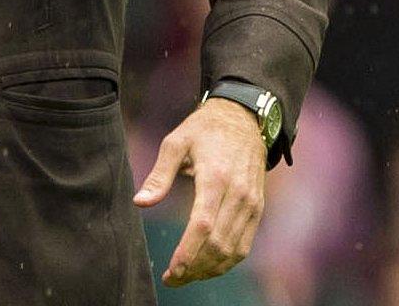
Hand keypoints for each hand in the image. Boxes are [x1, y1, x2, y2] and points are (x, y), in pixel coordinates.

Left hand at [134, 98, 267, 286]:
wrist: (244, 120)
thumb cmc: (204, 130)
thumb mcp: (175, 142)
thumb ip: (159, 175)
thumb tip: (140, 202)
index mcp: (216, 178)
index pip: (203, 225)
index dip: (188, 252)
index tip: (173, 270)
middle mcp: (238, 195)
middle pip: (219, 243)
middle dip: (195, 267)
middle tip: (172, 279)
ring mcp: (252, 204)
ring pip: (234, 249)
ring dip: (210, 269)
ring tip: (186, 277)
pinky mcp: (258, 209)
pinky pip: (245, 243)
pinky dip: (228, 261)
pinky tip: (208, 267)